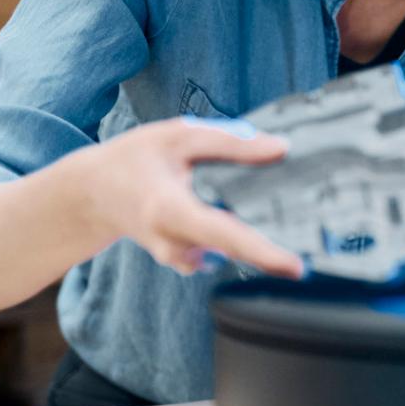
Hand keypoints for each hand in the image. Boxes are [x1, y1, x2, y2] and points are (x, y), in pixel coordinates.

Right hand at [85, 117, 304, 278]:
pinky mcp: (186, 260)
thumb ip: (231, 143)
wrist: (90, 195)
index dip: (262, 253)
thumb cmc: (132, 159)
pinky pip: (224, 253)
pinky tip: (257, 218)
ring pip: (232, 252)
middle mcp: (175, 243)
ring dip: (261, 240)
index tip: (295, 268)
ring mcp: (179, 257)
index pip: (224, 235)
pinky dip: (243, 239)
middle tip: (314, 244)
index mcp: (171, 210)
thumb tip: (281, 148)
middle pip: (236, 251)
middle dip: (275, 249)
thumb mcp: (178, 137)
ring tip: (289, 221)